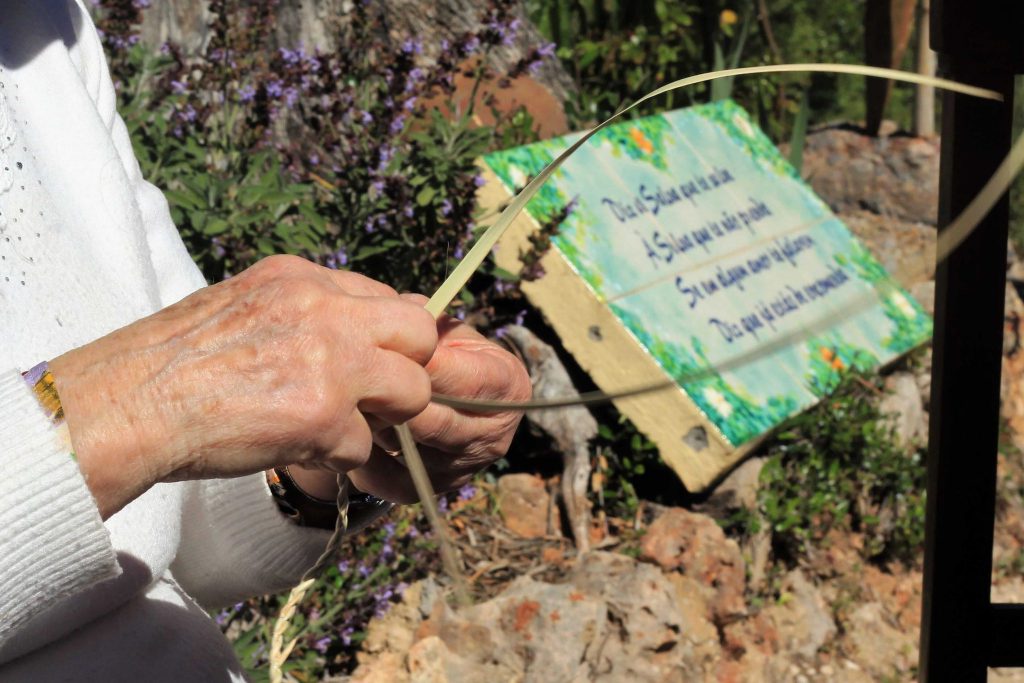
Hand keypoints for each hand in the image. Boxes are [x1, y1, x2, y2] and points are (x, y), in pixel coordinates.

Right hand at [49, 255, 438, 517]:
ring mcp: (331, 362)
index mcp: (302, 278)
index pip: (389, 299)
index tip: (374, 362)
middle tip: (374, 397)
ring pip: (413, 393)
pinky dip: (335, 457)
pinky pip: (365, 446)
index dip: (389, 339)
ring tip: (332, 426)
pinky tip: (294, 448)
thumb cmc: (176, 360)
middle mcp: (325, 310)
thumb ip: (307, 309)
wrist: (129, 403)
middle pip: (421, 335)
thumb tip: (362, 325)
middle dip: (407, 370)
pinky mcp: (326, 415)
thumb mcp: (245, 304)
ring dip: (381, 418)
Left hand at [348, 299, 531, 502]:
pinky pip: (389, 479)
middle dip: (393, 398)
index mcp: (508, 386)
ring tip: (352, 398)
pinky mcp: (431, 490)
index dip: (427, 366)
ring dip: (375, 424)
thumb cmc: (440, 352)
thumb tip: (397, 325)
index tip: (389, 348)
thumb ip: (424, 324)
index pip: (469, 381)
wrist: (438, 396)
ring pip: (408, 449)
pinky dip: (365, 455)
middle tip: (354, 376)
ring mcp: (465, 469)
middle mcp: (495, 435)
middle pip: (435, 421)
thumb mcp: (440, 328)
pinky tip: (352, 430)